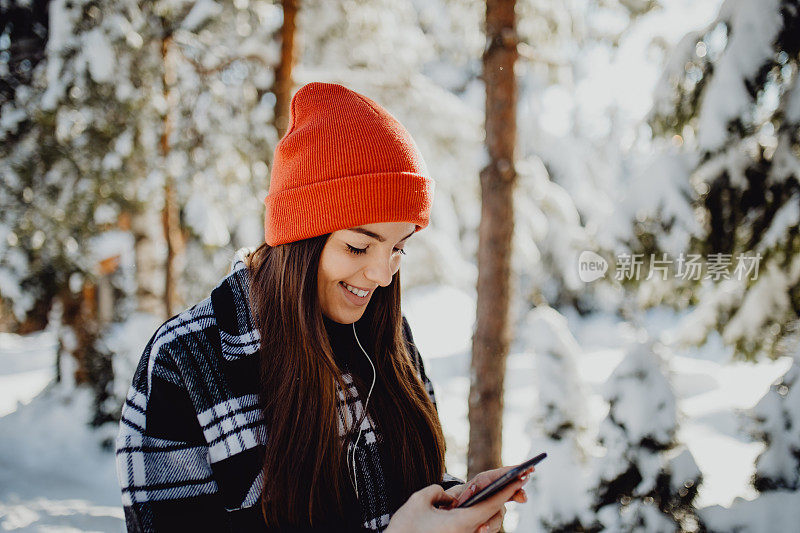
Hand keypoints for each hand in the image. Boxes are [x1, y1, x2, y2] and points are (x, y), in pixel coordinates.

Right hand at [385, 473, 528, 532]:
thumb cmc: (405, 528)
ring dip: (488, 509)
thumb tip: (450, 497)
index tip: (522, 478)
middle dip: (504, 498)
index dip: (508, 490)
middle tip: (518, 480)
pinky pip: (471, 528)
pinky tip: (476, 506)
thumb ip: (439, 491)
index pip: (492, 504)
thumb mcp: (419, 500)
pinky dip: (477, 517)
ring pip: (483, 523)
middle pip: (492, 515)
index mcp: (461, 523)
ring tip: (496, 491)